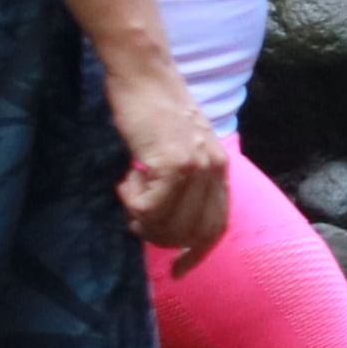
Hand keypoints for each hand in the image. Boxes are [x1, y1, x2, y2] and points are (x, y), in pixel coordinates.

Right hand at [109, 59, 233, 263]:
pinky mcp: (174, 162)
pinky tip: (125, 179)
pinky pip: (150, 207)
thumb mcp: (179, 148)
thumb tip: (166, 221)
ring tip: (130, 190)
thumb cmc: (152, 111)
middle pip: (190, 232)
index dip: (197, 253)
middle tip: (136, 218)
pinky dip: (132, 201)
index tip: (179, 272)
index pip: (216, 226)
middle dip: (159, 236)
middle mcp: (216, 170)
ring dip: (142, 217)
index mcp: (221, 169)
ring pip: (168, 224)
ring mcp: (197, 167)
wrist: (144, 75)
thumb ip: (182, 181)